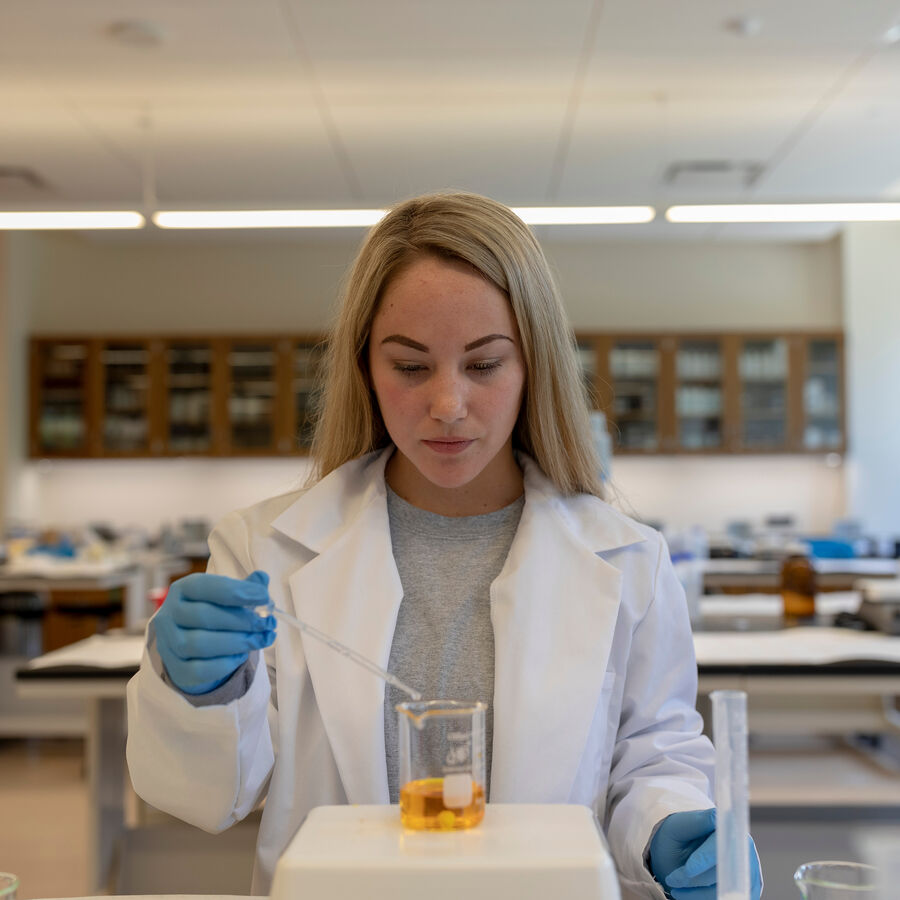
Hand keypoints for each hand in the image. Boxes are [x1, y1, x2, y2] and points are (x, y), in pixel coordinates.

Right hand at [154, 570, 275, 694]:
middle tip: (266, 624)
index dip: (236, 591)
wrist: (192, 646)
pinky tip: (242, 655)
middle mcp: (169, 614)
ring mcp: (168, 643)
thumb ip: (245, 587)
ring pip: (200, 645)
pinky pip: (200, 670)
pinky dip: (226, 664)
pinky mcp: (175, 670)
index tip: (264, 597)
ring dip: (237, 642)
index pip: (205, 586)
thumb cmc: (214, 613)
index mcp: (182, 590)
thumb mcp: (227, 596)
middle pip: (203, 616)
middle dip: (241, 621)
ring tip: (260, 639)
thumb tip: (262, 578)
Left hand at [649, 808, 761, 899]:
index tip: (687, 870)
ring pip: (726, 891)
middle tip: (673, 880)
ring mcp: (749, 873)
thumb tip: (716, 816)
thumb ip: (698, 822)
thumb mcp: (680, 826)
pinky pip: (728, 899)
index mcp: (730, 828)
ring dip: (697, 894)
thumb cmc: (679, 837)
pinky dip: (704, 898)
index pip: (722, 845)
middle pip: (724, 873)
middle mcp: (745, 850)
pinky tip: (689, 894)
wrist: (680, 853)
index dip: (705, 859)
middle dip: (695, 880)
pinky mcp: (748, 890)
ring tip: (677, 888)